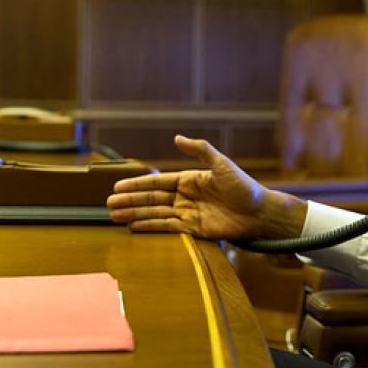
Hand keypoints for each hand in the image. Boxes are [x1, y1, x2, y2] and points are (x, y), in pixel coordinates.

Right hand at [106, 135, 305, 239]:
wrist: (259, 212)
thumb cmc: (244, 186)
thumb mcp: (221, 164)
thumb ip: (200, 150)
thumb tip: (177, 137)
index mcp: (189, 179)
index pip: (157, 182)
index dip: (137, 185)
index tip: (117, 187)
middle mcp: (185, 196)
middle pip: (151, 199)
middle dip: (130, 201)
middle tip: (108, 205)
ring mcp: (188, 213)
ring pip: (155, 213)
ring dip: (135, 214)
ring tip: (114, 217)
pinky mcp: (193, 229)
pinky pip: (167, 228)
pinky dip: (150, 227)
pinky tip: (134, 227)